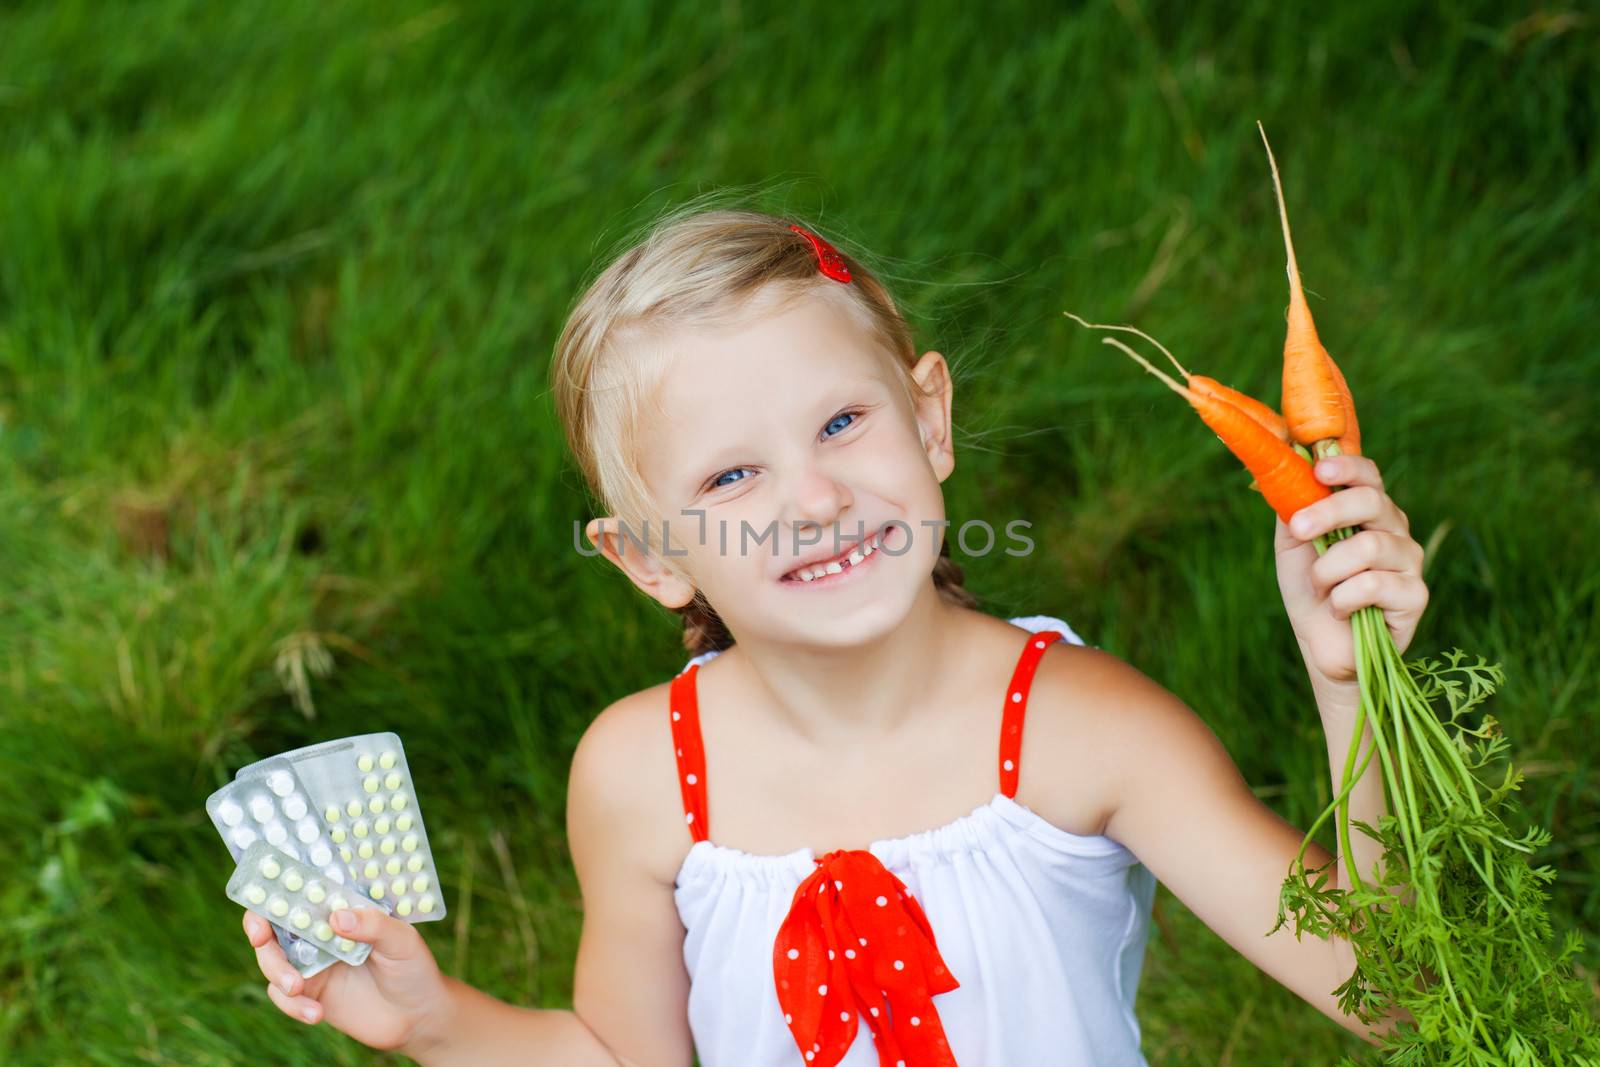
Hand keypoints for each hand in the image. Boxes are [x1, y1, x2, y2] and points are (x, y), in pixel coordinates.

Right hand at [244, 907, 450, 1053]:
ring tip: (297, 987)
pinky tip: (316, 1014)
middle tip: (262, 939)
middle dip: (260, 930)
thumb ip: (373, 925)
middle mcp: (320, 934)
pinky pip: (285, 998)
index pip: (302, 893)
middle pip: (274, 926)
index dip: (275, 890)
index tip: (264, 897)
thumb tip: (337, 917)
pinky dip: (292, 1006)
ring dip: (277, 972)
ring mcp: (312, 964)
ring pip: (272, 962)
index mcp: (340, 909)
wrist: (416, 1015)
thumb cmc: (413, 967)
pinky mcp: (310, 995)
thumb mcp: (402, 940)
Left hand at [1274, 453, 1429, 700]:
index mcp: (1367, 512)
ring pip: (1368, 546)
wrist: (1322, 646)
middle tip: (1298, 531)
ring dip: (1328, 570)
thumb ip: (1293, 510)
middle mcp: (1394, 529)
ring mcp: (1410, 561)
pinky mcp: (1416, 595)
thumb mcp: (1293, 547)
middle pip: (1372, 502)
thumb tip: (1287, 473)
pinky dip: (1342, 599)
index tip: (1319, 470)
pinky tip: (1340, 610)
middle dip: (1328, 513)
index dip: (1347, 467)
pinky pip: (1373, 584)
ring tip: (1321, 588)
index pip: (1368, 476)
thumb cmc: (1311, 592)